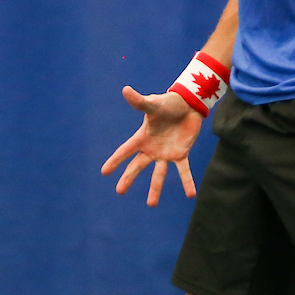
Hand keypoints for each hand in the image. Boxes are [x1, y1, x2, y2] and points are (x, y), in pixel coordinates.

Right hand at [100, 86, 202, 206]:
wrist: (187, 104)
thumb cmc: (167, 103)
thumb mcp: (153, 104)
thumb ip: (139, 101)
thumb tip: (125, 89)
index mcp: (143, 138)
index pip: (126, 150)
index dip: (115, 161)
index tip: (104, 172)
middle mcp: (152, 148)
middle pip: (137, 166)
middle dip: (128, 178)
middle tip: (119, 191)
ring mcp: (166, 153)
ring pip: (159, 174)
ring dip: (155, 189)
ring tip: (151, 205)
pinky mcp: (181, 154)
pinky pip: (184, 171)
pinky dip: (187, 182)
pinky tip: (191, 195)